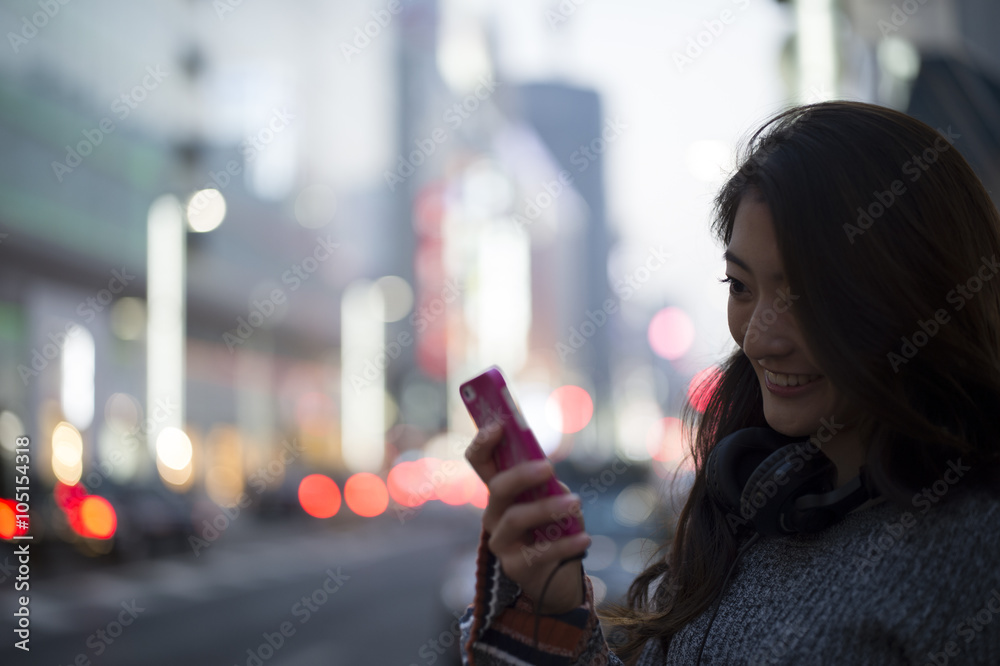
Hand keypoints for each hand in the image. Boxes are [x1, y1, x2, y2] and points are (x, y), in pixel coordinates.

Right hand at [465, 422, 590, 613]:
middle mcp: (493, 514)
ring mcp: (501, 541)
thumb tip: (550, 478)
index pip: (480, 461)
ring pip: (516, 518)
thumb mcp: (551, 499)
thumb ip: (547, 485)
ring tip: (577, 503)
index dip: (484, 442)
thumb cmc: (553, 528)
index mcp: (500, 492)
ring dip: (547, 507)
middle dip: (521, 474)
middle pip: (497, 487)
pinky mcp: (514, 566)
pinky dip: (565, 543)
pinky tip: (585, 539)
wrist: (557, 577)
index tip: (500, 426)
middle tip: (549, 467)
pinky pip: (538, 552)